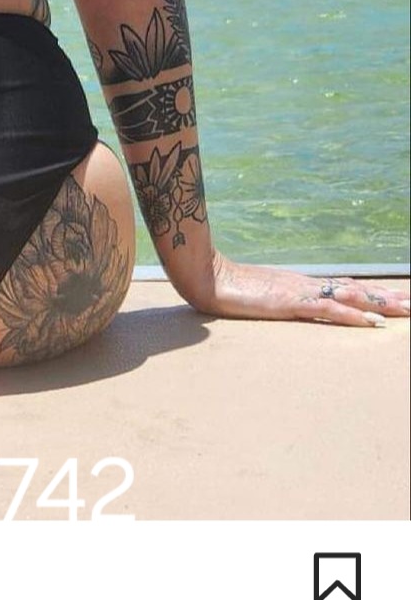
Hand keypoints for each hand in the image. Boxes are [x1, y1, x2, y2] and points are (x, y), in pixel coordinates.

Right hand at [193, 254, 409, 327]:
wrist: (208, 277)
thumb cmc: (227, 287)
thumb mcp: (258, 296)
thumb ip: (275, 299)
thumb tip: (285, 304)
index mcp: (302, 284)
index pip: (346, 287)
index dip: (373, 292)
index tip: (396, 296)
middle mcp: (308, 285)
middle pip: (357, 290)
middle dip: (388, 297)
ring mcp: (301, 292)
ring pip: (352, 297)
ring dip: (382, 304)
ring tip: (407, 310)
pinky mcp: (292, 302)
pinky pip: (330, 310)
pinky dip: (355, 316)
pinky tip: (373, 322)